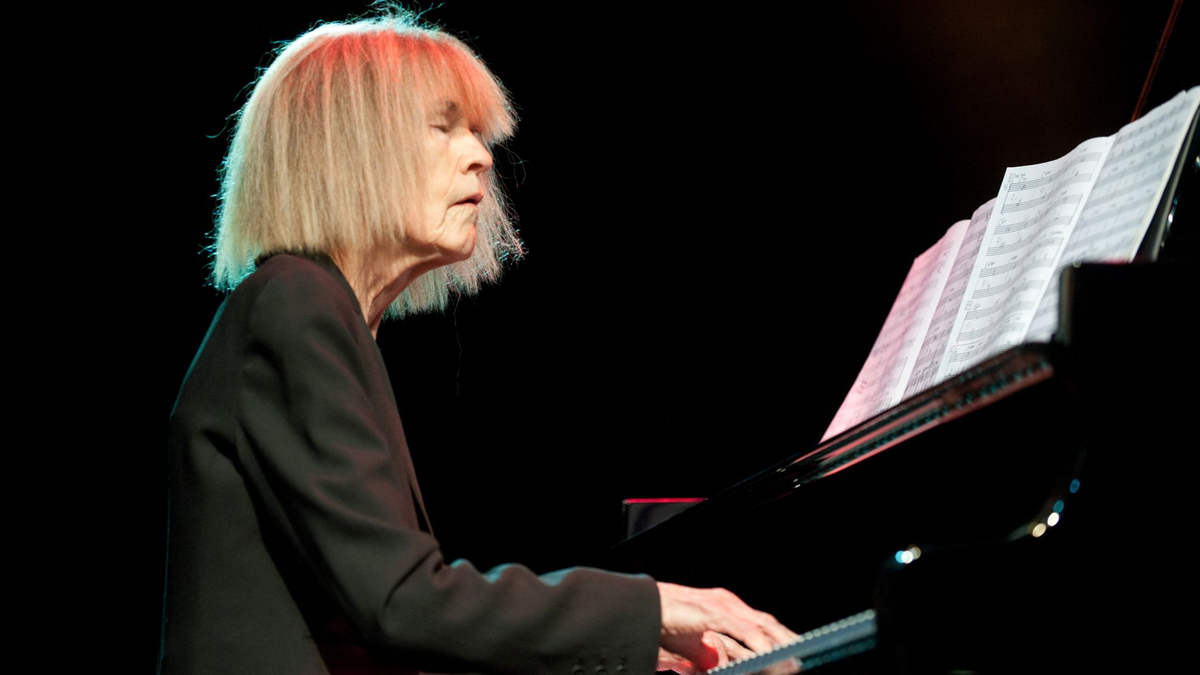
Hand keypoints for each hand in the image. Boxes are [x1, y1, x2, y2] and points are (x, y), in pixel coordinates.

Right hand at [657, 582, 798, 673]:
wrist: (637, 609)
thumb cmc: (661, 626)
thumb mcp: (692, 648)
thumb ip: (711, 656)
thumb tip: (722, 666)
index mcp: (723, 608)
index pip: (758, 622)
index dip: (777, 636)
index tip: (794, 650)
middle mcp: (726, 603)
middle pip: (765, 622)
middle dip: (785, 639)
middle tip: (802, 656)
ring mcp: (721, 605)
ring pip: (759, 626)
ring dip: (779, 645)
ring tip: (793, 662)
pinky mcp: (712, 612)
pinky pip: (742, 630)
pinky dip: (759, 644)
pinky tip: (769, 656)